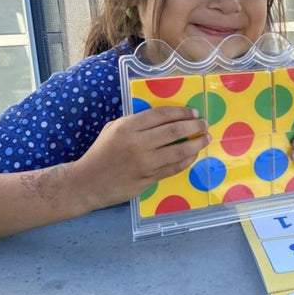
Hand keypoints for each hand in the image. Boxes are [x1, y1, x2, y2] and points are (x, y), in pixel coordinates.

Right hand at [72, 106, 208, 209]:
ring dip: (196, 143)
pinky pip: (174, 167)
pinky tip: (193, 154)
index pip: (162, 115)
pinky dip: (187, 160)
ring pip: (179, 150)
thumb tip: (164, 117)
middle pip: (175, 131)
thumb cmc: (101, 152)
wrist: (88, 182)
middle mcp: (138, 143)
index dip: (181, 112)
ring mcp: (145, 163)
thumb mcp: (113, 128)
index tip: (193, 112)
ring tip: (205, 138)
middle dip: (194, 126)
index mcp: (128, 127)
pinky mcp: (149, 178)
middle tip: (204, 123)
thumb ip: (136, 122)